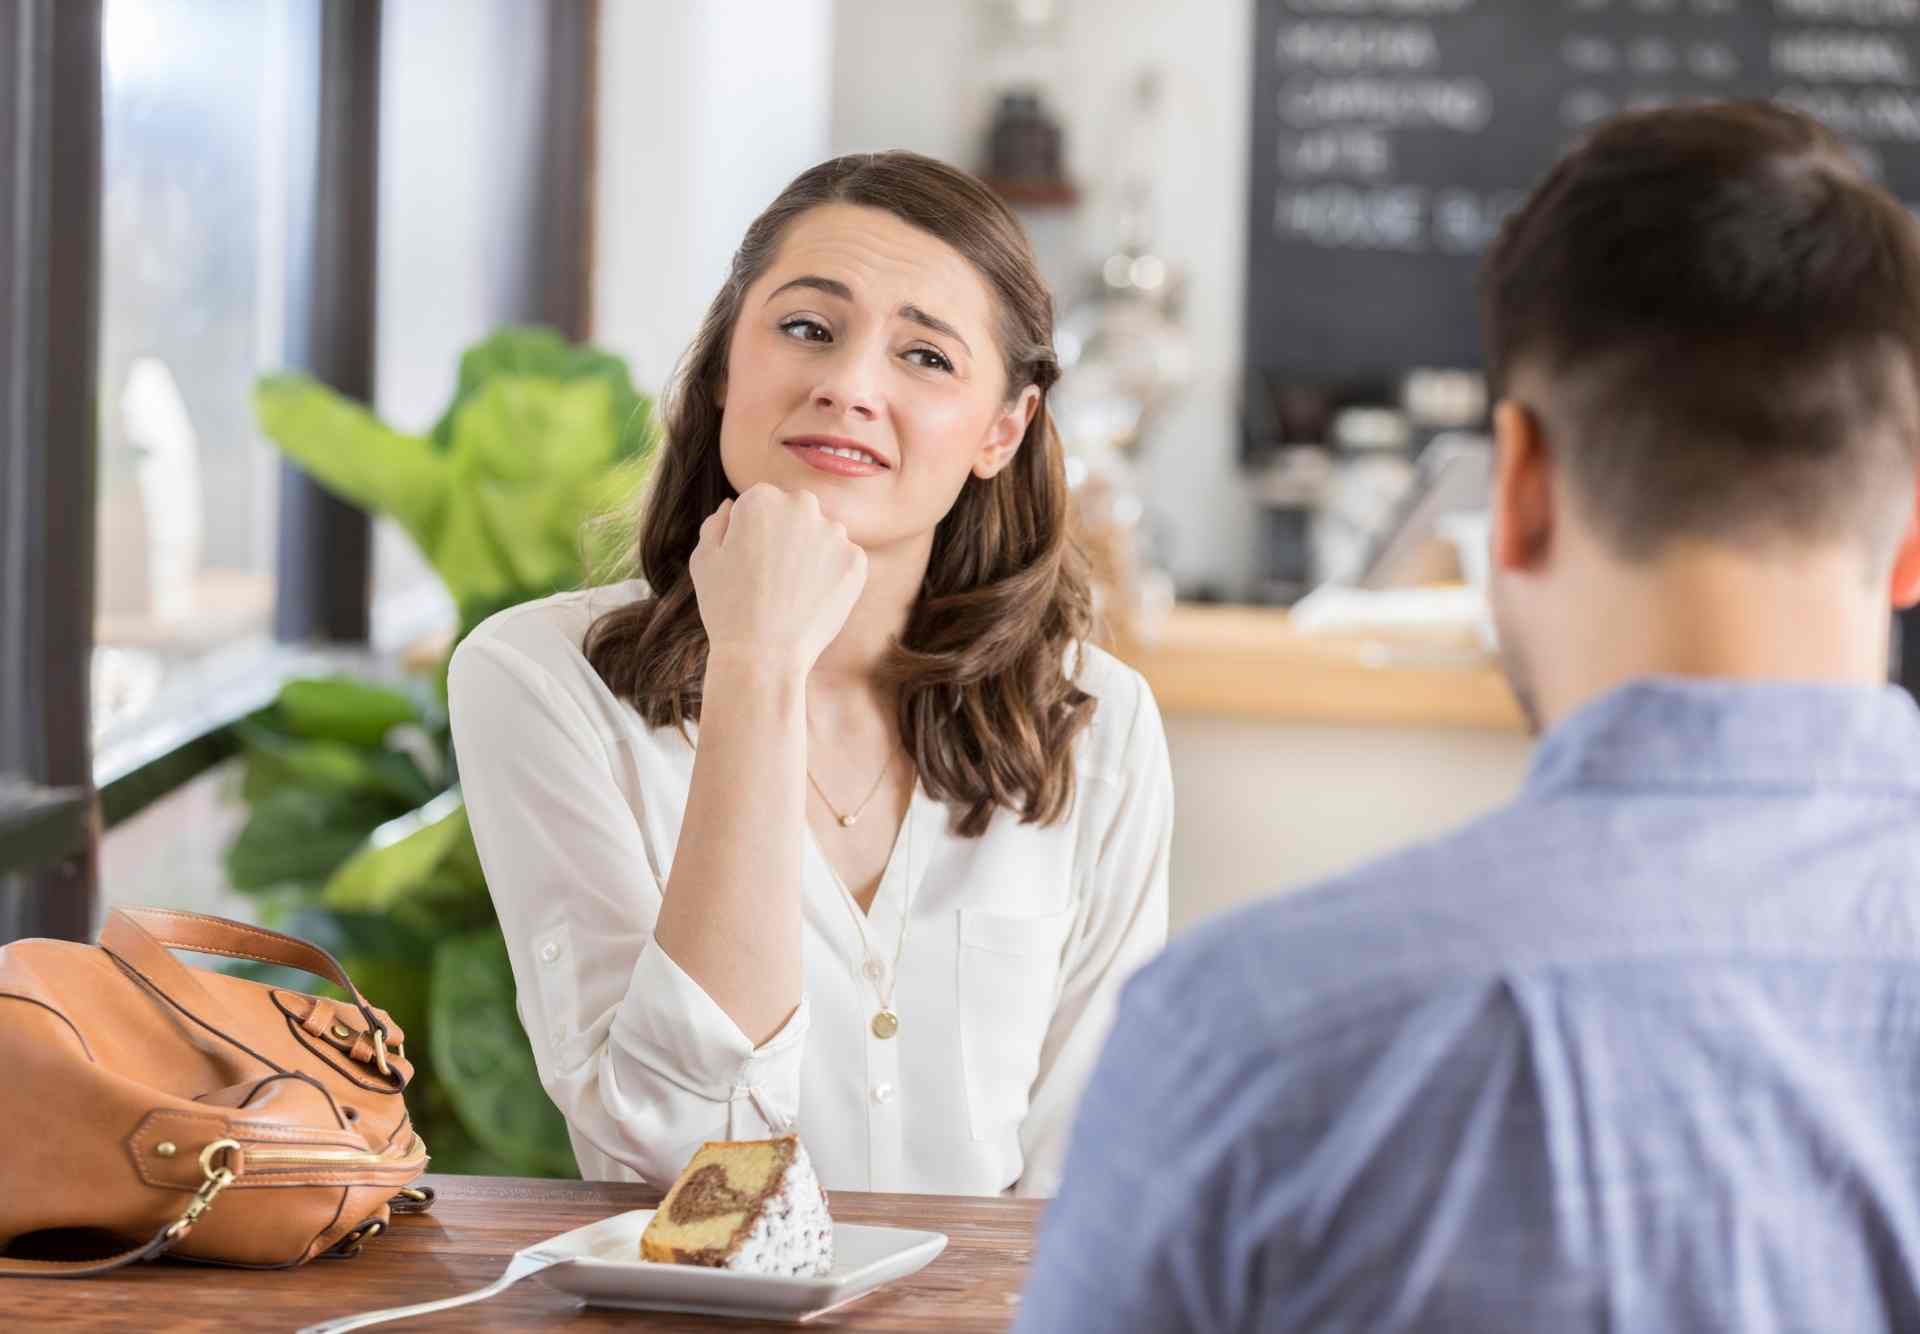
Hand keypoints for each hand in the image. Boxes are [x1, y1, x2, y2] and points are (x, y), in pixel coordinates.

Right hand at [690, 484, 867, 674]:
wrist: (763, 655)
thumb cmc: (726, 607)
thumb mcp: (704, 559)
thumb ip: (717, 523)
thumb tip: (733, 504)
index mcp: (761, 498)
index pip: (763, 502)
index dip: (754, 534)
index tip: (749, 562)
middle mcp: (801, 505)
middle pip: (797, 512)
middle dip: (788, 535)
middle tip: (773, 576)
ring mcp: (833, 532)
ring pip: (823, 535)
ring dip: (812, 554)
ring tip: (792, 592)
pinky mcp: (856, 560)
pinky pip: (844, 559)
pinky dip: (833, 576)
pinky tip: (813, 599)